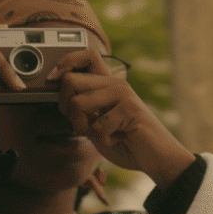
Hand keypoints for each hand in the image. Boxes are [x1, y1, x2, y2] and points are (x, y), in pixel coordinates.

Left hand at [48, 50, 195, 188]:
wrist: (158, 158)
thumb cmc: (127, 143)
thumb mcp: (98, 124)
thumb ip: (84, 111)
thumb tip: (59, 100)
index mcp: (108, 84)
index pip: (86, 55)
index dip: (65, 62)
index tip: (54, 79)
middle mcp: (116, 84)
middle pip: (70, 80)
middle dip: (65, 108)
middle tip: (82, 124)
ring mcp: (123, 95)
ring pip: (77, 103)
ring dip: (83, 128)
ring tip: (102, 134)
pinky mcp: (130, 109)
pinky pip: (97, 126)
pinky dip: (103, 141)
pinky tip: (118, 139)